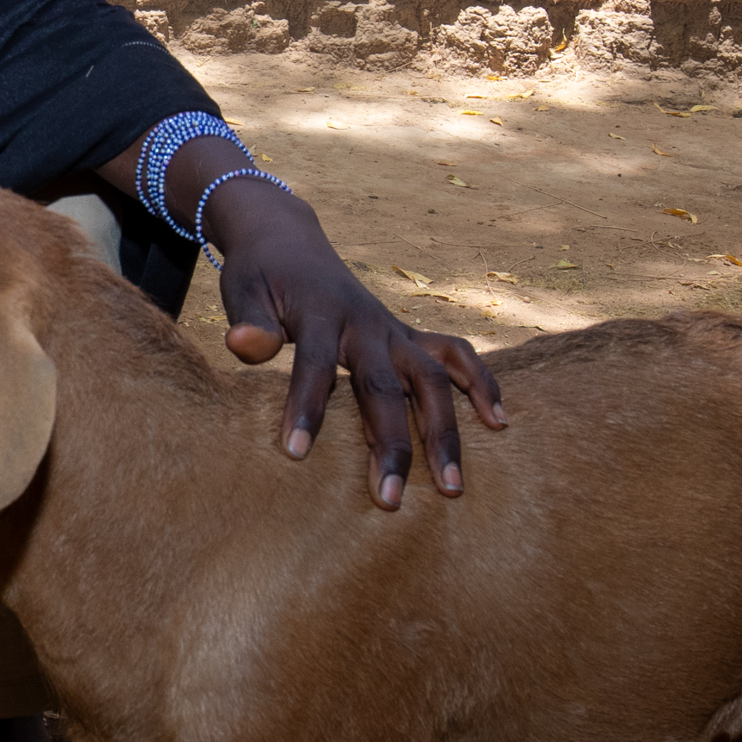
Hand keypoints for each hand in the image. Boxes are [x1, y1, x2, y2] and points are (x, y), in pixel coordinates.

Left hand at [204, 176, 504, 504]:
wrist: (290, 240)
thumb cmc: (261, 275)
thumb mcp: (242, 288)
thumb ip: (248, 320)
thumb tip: (242, 346)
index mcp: (320, 313)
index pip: (315, 364)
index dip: (306, 407)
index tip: (296, 454)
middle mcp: (366, 324)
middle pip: (384, 386)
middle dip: (390, 445)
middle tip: (389, 501)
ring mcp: (394, 331)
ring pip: (432, 379)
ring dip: (445, 432)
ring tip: (453, 488)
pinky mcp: (408, 337)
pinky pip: (455, 355)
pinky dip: (481, 384)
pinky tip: (499, 424)